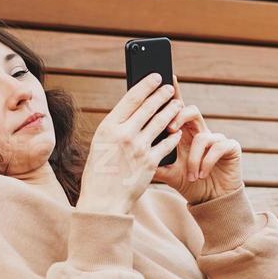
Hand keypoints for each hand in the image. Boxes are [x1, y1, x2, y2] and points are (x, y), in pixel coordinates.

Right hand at [76, 72, 184, 216]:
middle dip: (162, 95)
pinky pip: (167, 144)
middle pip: (149, 107)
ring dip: (171, 111)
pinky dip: (173, 136)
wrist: (103, 202)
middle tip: (170, 88)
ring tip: (178, 104)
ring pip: (161, 122)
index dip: (146, 85)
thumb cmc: (99, 173)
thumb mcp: (101, 144)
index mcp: (108, 127)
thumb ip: (116, 128)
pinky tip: (177, 131)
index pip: (132, 98)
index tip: (156, 76)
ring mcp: (139, 148)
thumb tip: (133, 111)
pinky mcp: (150, 163)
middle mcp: (124, 135)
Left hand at [153, 81, 242, 203]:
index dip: (174, 94)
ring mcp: (217, 138)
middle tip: (169, 129)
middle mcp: (201, 132)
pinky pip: (217, 147)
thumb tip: (131, 152)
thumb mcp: (167, 172)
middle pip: (191, 111)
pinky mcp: (231, 147)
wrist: (212, 201)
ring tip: (191, 175)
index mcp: (185, 134)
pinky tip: (202, 174)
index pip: (178, 110)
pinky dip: (206, 162)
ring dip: (193, 158)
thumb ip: (154, 160)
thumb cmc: (190, 184)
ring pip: (202, 136)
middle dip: (179, 117)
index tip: (167, 78)